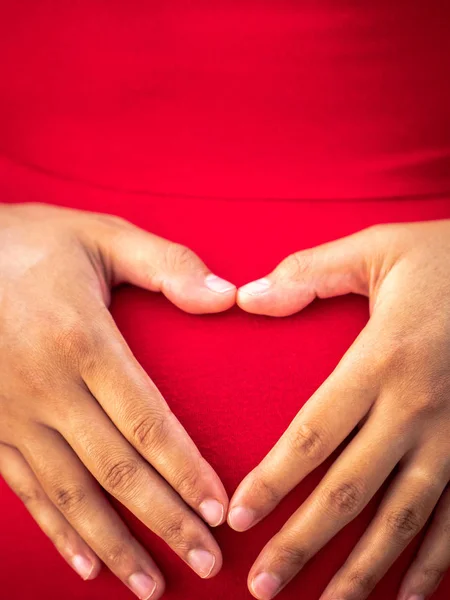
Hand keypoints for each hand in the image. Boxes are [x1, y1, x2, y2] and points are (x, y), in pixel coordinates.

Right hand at [0, 203, 235, 598]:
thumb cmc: (30, 242)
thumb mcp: (99, 235)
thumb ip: (166, 263)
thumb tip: (228, 294)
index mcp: (82, 341)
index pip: (147, 422)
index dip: (186, 470)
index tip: (219, 510)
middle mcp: (47, 388)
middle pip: (117, 468)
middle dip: (165, 520)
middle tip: (207, 561)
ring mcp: (12, 413)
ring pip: (72, 494)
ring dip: (115, 544)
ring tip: (152, 586)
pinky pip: (27, 490)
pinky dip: (58, 530)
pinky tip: (85, 563)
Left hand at [229, 220, 449, 599]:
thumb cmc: (442, 257)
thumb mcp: (374, 250)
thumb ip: (307, 273)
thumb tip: (245, 297)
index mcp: (382, 360)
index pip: (313, 434)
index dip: (273, 480)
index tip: (239, 517)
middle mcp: (417, 408)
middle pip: (351, 491)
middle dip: (304, 543)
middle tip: (262, 586)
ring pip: (405, 519)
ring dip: (365, 570)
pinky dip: (436, 562)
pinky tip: (412, 596)